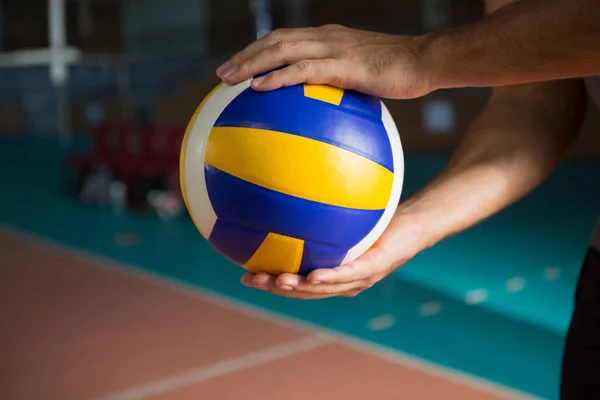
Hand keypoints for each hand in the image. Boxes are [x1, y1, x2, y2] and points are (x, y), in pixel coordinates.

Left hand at [216, 24, 432, 98]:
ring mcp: (333, 48)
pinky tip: (259, 87)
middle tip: (221, 74)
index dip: (257, 50)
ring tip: (229, 79)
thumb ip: (339, 82)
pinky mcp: (343, 64)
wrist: (424, 61)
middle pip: (274, 41)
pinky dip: (278, 78)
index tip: (238, 67)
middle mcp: (325, 37)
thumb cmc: (397, 72)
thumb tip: (324, 106)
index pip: (283, 38)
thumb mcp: (362, 73)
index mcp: (327, 37)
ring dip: (251, 64)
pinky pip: (303, 70)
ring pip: (282, 50)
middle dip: (244, 56)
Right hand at [240, 211, 429, 298]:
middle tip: (251, 280)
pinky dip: (332, 277)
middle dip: (278, 288)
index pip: (298, 283)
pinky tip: (312, 275)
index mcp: (333, 275)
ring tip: (275, 281)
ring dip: (298, 287)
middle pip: (306, 291)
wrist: (416, 222)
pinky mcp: (377, 266)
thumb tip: (290, 192)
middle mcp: (345, 282)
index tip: (246, 276)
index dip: (272, 283)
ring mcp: (361, 277)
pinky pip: (352, 273)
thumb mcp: (342, 218)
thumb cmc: (378, 219)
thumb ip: (318, 214)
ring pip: (325, 288)